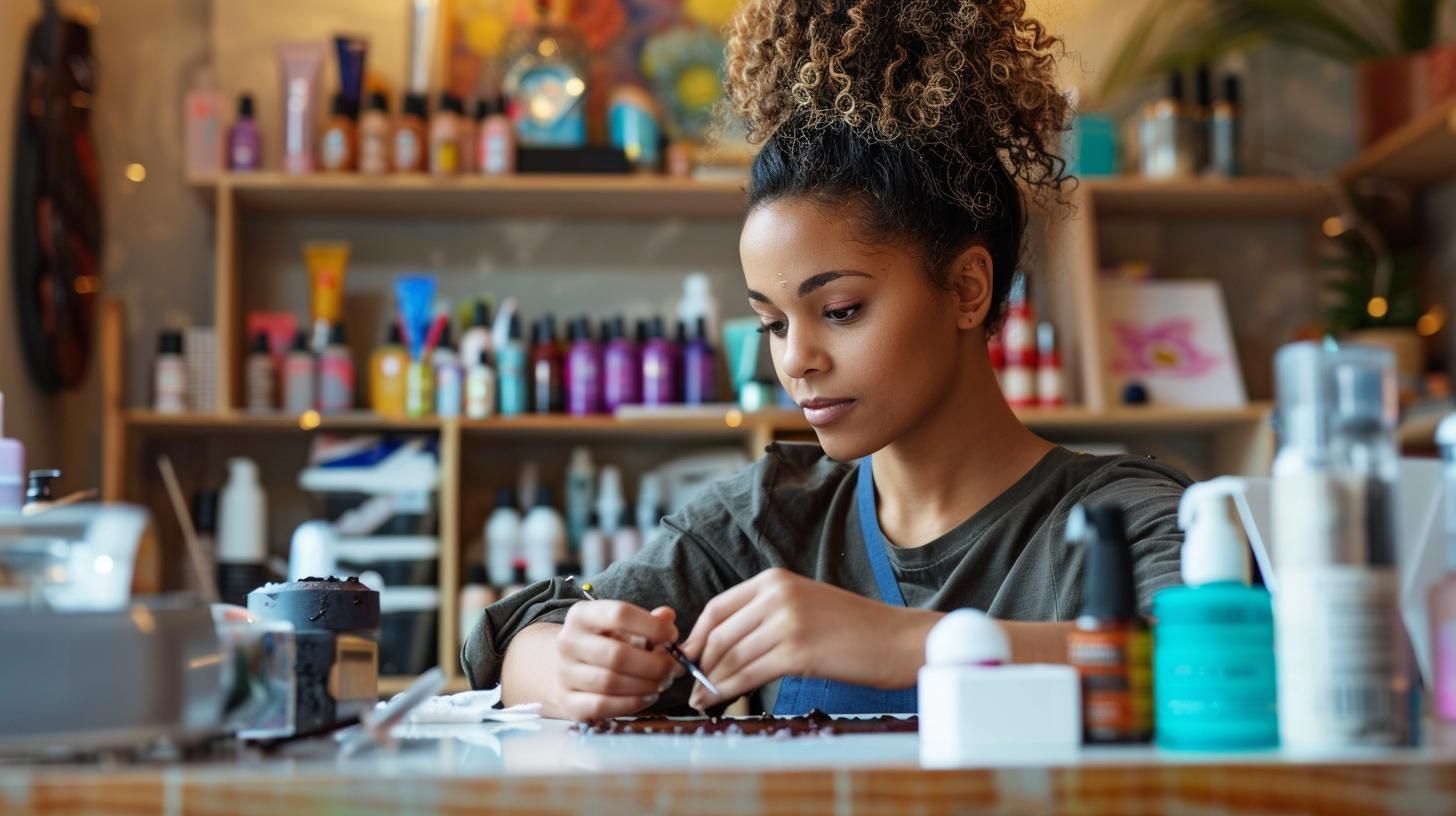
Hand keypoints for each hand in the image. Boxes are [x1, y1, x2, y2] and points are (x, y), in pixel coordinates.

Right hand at [555, 600, 685, 721]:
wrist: (569, 667)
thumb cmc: (605, 642)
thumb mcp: (623, 626)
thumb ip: (649, 621)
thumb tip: (667, 617)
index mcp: (582, 614)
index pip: (620, 614)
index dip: (652, 626)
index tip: (672, 636)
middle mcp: (568, 642)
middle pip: (617, 654)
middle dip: (654, 664)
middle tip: (673, 668)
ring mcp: (564, 673)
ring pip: (612, 683)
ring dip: (646, 685)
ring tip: (663, 682)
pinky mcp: (568, 702)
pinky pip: (603, 706)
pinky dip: (632, 703)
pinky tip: (648, 696)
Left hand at [679, 568, 928, 710]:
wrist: (897, 640)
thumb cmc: (854, 629)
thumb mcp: (804, 605)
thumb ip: (766, 615)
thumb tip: (723, 644)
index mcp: (775, 579)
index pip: (718, 607)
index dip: (697, 636)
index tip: (687, 658)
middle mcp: (777, 594)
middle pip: (719, 633)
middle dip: (699, 663)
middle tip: (689, 686)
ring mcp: (787, 621)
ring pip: (731, 656)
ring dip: (710, 682)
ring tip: (700, 699)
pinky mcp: (797, 651)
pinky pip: (748, 673)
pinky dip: (727, 690)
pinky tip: (718, 702)